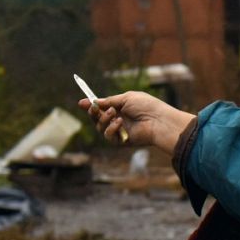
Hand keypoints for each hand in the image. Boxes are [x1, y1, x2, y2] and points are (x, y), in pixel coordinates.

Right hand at [77, 91, 195, 154]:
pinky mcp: (121, 141)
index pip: (101, 107)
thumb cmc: (146, 106)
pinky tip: (119, 123)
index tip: (81, 102)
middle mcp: (118, 119)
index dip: (91, 106)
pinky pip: (107, 136)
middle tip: (93, 107)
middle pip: (97, 118)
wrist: (158, 120)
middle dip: (92, 112)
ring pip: (100, 127)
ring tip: (114, 113)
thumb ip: (109, 101)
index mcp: (120, 108)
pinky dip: (111, 128)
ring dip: (103, 119)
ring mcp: (119, 131)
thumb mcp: (126, 98)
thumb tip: (95, 101)